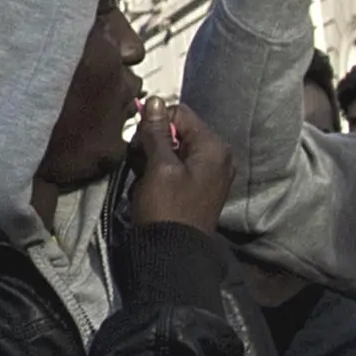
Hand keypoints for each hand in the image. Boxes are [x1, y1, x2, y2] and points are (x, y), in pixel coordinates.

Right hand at [126, 98, 235, 232]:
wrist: (172, 255)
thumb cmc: (167, 208)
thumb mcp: (158, 167)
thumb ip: (156, 132)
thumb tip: (156, 101)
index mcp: (213, 147)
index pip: (180, 114)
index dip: (155, 124)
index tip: (138, 143)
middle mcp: (217, 157)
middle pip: (177, 132)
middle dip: (153, 144)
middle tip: (138, 163)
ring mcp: (209, 174)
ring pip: (173, 151)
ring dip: (153, 161)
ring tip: (143, 180)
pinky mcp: (198, 189)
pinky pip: (176, 169)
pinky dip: (159, 174)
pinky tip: (149, 189)